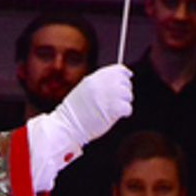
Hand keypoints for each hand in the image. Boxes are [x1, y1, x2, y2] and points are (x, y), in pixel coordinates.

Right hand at [25, 64, 132, 191]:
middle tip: (117, 100)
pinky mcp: (114, 108)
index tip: (128, 77)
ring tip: (113, 110)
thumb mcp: (84, 90)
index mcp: (94, 79)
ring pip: (128, 95)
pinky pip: (128, 108)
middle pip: (125, 82)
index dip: (124, 74)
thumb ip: (99, 84)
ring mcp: (108, 95)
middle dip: (125, 91)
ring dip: (124, 103)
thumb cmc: (75, 113)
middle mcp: (102, 84)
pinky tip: (116, 116)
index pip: (118, 69)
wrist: (67, 126)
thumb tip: (116, 80)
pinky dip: (125, 113)